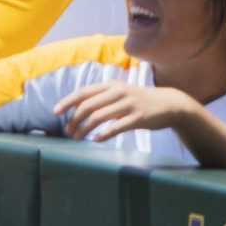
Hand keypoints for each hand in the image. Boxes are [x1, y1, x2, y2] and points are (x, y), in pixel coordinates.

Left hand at [56, 82, 198, 143]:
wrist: (170, 104)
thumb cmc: (139, 100)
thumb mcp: (120, 93)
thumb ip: (101, 98)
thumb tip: (77, 108)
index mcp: (111, 85)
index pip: (83, 92)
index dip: (67, 101)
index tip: (55, 112)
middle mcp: (118, 92)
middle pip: (88, 106)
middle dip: (74, 120)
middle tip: (68, 131)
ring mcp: (128, 104)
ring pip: (99, 117)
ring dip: (84, 129)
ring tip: (77, 137)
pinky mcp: (138, 118)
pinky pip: (116, 127)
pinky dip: (103, 134)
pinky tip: (95, 140)